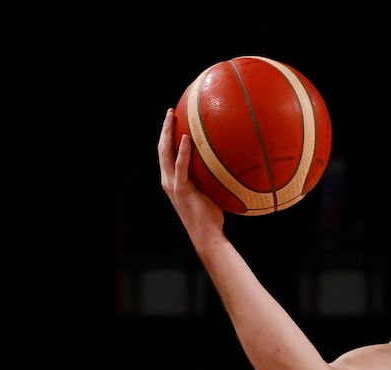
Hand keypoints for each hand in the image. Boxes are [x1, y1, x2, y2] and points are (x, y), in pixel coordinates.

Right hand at [157, 109, 224, 246]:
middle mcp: (168, 181)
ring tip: (173, 116)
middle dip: (164, 129)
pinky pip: (181, 166)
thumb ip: (211, 180)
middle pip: (161, 148)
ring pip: (165, 153)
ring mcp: (172, 184)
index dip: (167, 137)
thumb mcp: (210, 195)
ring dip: (168, 133)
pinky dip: (182, 152)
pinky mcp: (180, 189)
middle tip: (170, 111)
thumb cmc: (212, 219)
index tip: (173, 120)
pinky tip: (186, 138)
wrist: (207, 236)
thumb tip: (229, 167)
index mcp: (173, 181)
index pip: (166, 154)